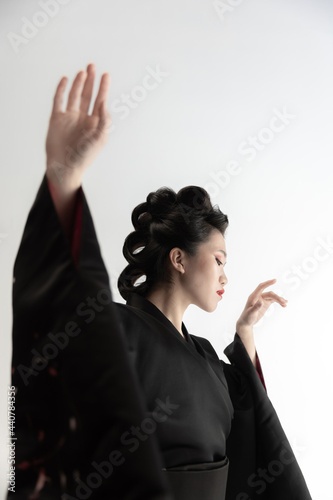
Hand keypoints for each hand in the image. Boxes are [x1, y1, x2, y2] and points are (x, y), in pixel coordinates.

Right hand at [46, 63, 110, 189]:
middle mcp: (83, 118)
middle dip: (91, 81)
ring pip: (75, 95)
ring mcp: (70, 117)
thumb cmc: (84, 156)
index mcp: (95, 122)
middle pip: (88, 95)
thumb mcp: (99, 138)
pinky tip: (65, 80)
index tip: (106, 75)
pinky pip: (59, 100)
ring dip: (79, 83)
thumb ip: (104, 120)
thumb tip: (104, 102)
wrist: (65, 166)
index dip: (104, 88)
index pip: (101, 101)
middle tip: (93, 66)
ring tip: (83, 71)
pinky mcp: (57, 118)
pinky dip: (62, 90)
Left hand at [236, 279, 287, 334]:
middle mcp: (258, 296)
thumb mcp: (251, 313)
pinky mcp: (266, 304)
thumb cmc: (247, 317)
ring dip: (279, 299)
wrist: (247, 322)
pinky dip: (279, 302)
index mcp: (253, 296)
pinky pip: (273, 300)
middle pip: (269, 294)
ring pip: (272, 297)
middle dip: (277, 297)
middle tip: (283, 302)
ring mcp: (263, 300)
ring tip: (285, 304)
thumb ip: (256, 307)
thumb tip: (261, 301)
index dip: (268, 283)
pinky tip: (284, 304)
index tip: (275, 280)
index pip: (261, 287)